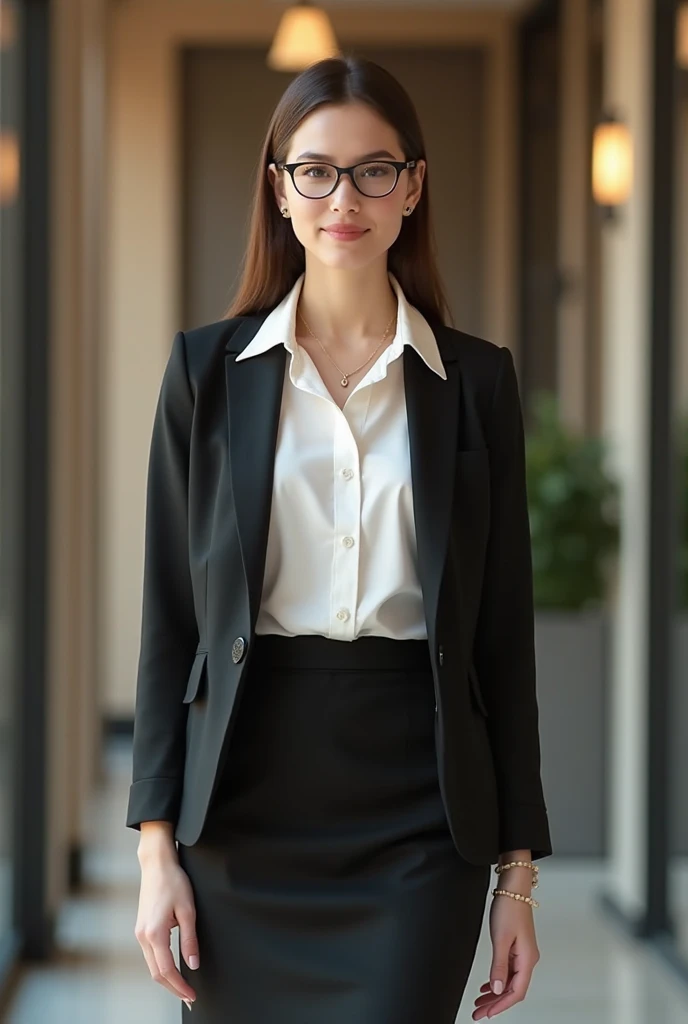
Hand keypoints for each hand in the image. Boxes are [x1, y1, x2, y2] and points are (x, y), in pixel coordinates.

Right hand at [134, 844, 199, 1008]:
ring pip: (151, 966)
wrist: (156, 864)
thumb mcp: (188, 910)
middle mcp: (143, 936)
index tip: (192, 996)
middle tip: (189, 998)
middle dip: (173, 988)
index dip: (180, 986)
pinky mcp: (141, 928)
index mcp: (155, 933)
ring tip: (183, 987)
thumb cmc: (173, 881)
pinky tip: (172, 968)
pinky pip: (150, 955)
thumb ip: (190, 940)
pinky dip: (161, 966)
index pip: (167, 970)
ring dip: (166, 979)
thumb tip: (193, 965)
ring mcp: (139, 933)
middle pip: (156, 973)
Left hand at [472, 876, 539, 1018]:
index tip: (486, 1014)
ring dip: (495, 993)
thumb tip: (497, 989)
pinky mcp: (517, 947)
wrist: (513, 886)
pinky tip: (488, 985)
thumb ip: (499, 966)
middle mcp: (528, 959)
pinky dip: (497, 980)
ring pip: (510, 981)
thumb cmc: (510, 907)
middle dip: (496, 1003)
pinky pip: (508, 970)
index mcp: (527, 959)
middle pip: (513, 990)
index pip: (516, 992)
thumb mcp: (501, 939)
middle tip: (478, 1013)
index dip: (500, 1006)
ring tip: (480, 1002)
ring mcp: (523, 953)